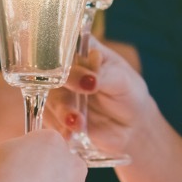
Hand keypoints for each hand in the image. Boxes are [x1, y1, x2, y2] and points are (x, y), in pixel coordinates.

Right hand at [45, 38, 155, 152]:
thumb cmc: (129, 94)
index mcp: (80, 51)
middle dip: (61, 91)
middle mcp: (65, 71)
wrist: (132, 126)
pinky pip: (51, 122)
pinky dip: (59, 129)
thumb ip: (103, 76)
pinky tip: (69, 136)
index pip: (62, 45)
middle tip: (75, 104)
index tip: (67, 72)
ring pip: (49, 101)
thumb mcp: (122, 80)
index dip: (59, 57)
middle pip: (50, 76)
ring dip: (61, 113)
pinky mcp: (58, 117)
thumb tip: (88, 79)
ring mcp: (60, 94)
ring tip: (77, 124)